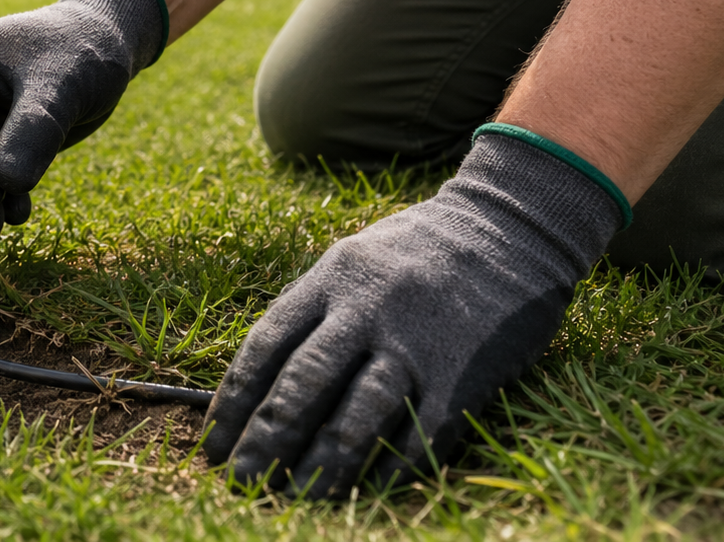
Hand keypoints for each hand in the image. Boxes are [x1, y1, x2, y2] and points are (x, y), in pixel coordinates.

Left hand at [202, 132, 623, 494]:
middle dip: (266, 440)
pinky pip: (420, 431)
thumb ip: (313, 312)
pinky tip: (363, 490)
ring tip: (294, 497)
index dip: (234, 400)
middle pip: (304, 383)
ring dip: (321, 464)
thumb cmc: (419, 251)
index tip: (212, 443)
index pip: (266, 345)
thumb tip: (259, 383)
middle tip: (239, 481)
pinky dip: (389, 466)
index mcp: (332, 278)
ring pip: (358, 414)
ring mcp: (417, 341)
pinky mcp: (463, 371)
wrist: (512, 226)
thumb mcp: (354, 260)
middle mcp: (368, 309)